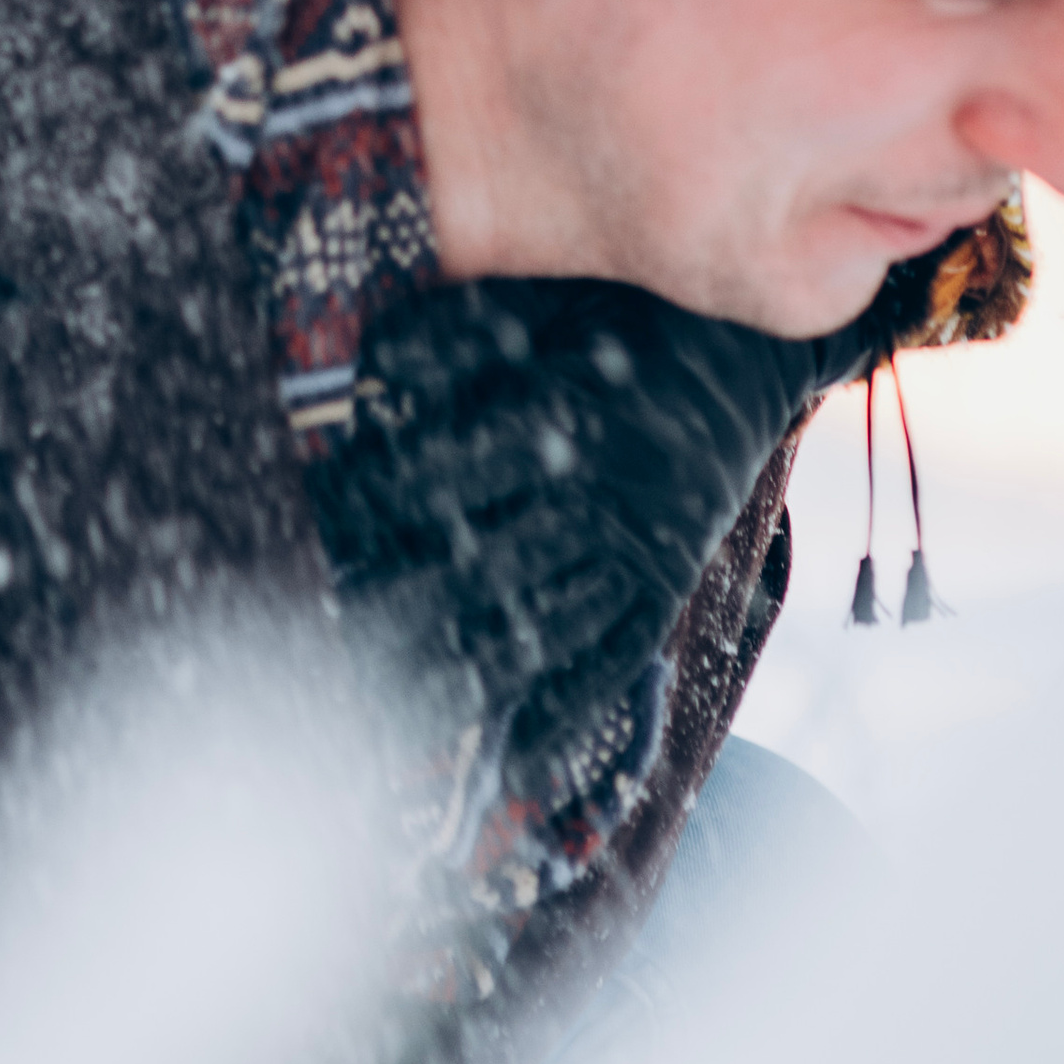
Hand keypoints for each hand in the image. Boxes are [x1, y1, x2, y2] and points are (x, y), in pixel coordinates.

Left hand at [311, 277, 842, 803]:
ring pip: (543, 627)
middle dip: (396, 610)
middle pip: (479, 568)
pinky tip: (514, 763)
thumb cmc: (626, 310)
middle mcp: (599, 492)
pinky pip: (617, 658)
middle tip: (327, 645)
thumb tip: (369, 365)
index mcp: (559, 413)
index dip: (366, 504)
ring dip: (465, 678)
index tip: (312, 525)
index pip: (439, 476)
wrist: (751, 343)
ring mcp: (638, 545)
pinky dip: (567, 713)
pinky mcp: (668, 578)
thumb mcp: (542, 300)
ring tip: (392, 718)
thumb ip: (454, 333)